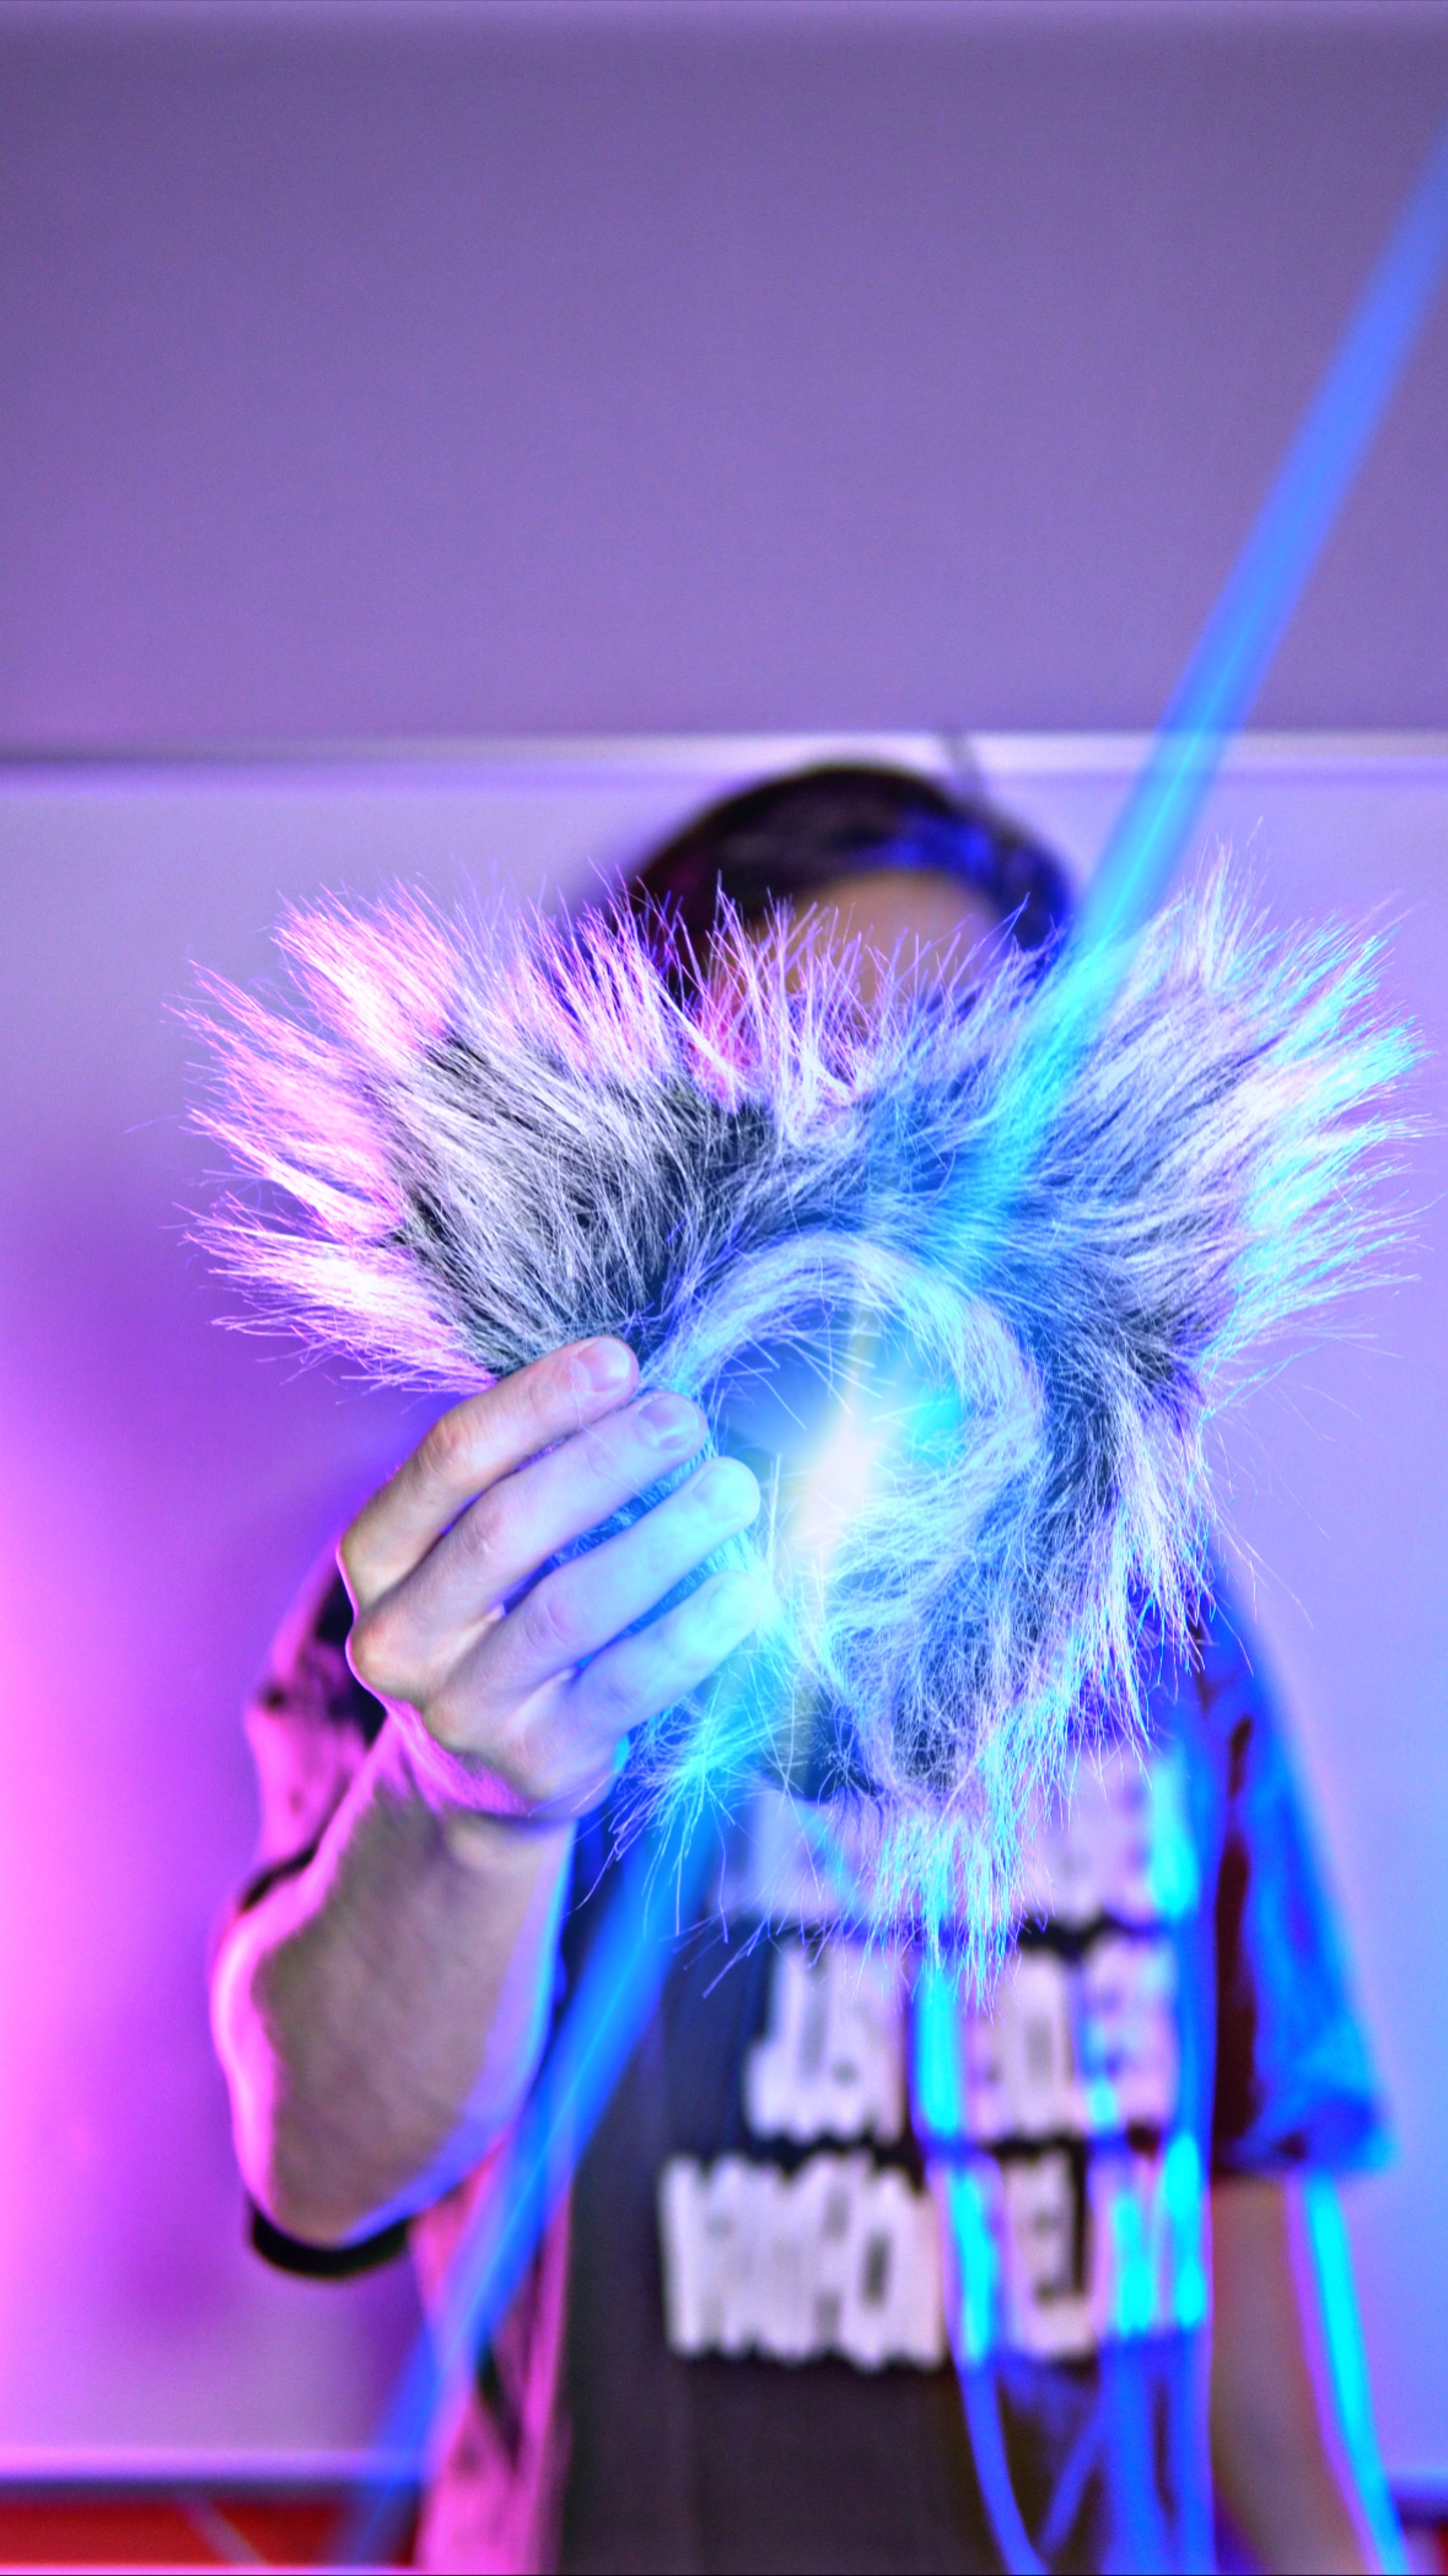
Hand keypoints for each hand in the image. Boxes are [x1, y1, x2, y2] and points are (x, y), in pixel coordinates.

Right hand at [340, 1339, 763, 1824]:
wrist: (479, 1776)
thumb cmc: (497, 1615)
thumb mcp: (475, 1544)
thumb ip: (527, 1471)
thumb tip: (640, 1384)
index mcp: (375, 1556)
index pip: (450, 1458)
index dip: (536, 1403)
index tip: (620, 1361)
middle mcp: (397, 1636)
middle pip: (505, 1529)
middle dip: (604, 1462)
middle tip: (685, 1418)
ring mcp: (461, 1709)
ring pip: (569, 1608)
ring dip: (663, 1538)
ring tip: (734, 1487)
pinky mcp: (536, 1763)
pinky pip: (627, 1685)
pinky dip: (694, 1631)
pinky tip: (749, 1586)